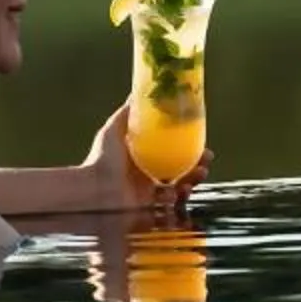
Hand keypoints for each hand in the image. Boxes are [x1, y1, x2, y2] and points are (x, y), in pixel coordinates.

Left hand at [83, 102, 211, 214]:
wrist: (94, 190)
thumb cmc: (101, 159)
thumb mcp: (114, 130)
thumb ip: (127, 113)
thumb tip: (137, 92)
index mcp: (143, 157)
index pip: (172, 152)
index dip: (188, 149)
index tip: (201, 144)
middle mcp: (147, 175)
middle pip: (181, 170)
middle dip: (197, 166)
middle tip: (206, 161)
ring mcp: (149, 193)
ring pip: (180, 187)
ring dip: (194, 180)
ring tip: (200, 173)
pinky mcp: (149, 209)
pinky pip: (171, 204)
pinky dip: (180, 197)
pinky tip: (180, 190)